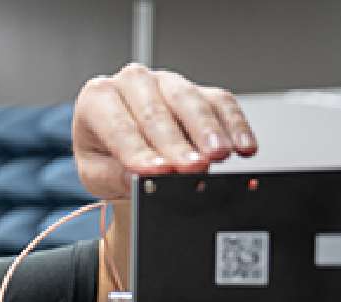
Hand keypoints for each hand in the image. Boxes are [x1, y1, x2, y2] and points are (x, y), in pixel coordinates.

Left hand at [72, 63, 257, 198]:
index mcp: (97, 99)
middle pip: (156, 110)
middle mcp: (132, 83)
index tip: (156, 171)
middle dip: (176, 142)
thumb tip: (140, 178)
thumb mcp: (97, 173)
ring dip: (207, 130)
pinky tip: (243, 145)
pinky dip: (235, 124)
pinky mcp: (199, 91)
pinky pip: (220, 103)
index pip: (118, 125)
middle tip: (191, 167)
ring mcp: (167, 83)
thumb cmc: (104, 157)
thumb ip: (115, 175)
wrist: (120, 152)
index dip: (138, 150)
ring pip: (190, 100)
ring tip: (219, 154)